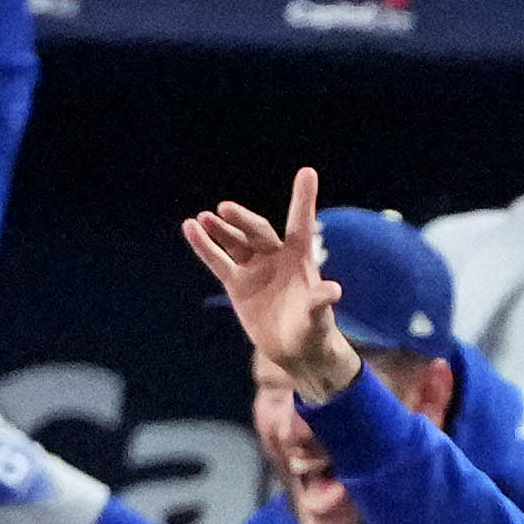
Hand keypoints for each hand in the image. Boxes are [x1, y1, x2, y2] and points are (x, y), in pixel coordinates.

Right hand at [181, 167, 363, 401]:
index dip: (303, 199)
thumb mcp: (319, 318)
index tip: (307, 173)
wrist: (295, 351)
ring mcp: (254, 267)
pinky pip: (218, 260)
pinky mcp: (236, 282)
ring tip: (204, 218)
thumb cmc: (314, 331)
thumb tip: (333, 290)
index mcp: (300, 258)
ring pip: (234, 242)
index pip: (301, 224)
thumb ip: (320, 302)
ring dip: (220, 230)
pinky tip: (190, 228)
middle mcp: (275, 256)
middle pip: (258, 231)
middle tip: (225, 210)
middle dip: (242, 220)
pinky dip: (204, 246)